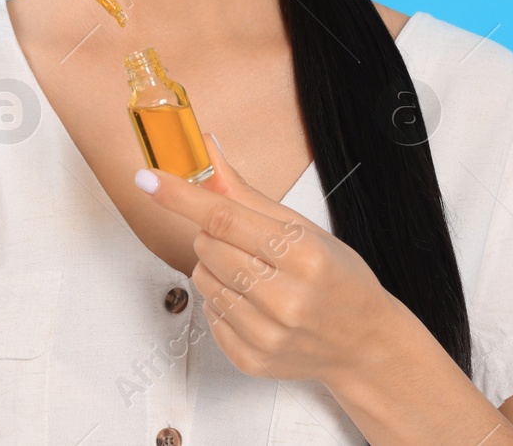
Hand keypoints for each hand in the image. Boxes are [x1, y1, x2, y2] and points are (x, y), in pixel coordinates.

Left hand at [135, 134, 406, 387]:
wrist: (364, 343)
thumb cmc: (338, 278)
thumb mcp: (304, 228)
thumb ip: (246, 193)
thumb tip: (207, 150)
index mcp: (303, 255)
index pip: (224, 217)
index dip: (180, 196)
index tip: (148, 179)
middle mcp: (285, 298)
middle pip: (208, 247)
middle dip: (214, 235)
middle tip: (247, 242)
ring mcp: (266, 335)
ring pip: (202, 280)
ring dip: (216, 268)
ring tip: (255, 274)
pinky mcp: (251, 360)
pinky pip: (209, 315)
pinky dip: (223, 302)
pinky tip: (255, 304)